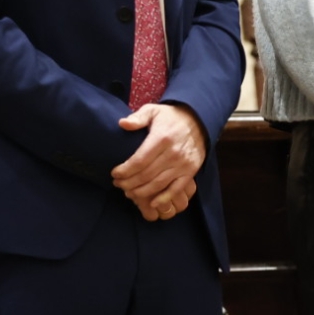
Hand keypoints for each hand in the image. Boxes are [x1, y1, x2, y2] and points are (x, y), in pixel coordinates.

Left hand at [113, 104, 206, 220]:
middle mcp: (173, 153)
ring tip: (129, 192)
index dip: (124, 170)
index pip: (139, 161)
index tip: (114, 173)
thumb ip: (138, 118)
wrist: (199, 120)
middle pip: (146, 175)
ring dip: (141, 192)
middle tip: (118, 184)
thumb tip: (122, 124)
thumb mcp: (153, 111)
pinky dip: (164, 199)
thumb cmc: (171, 117)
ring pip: (158, 184)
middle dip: (128, 183)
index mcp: (162, 138)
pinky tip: (152, 203)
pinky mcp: (191, 171)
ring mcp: (183, 164)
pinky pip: (176, 189)